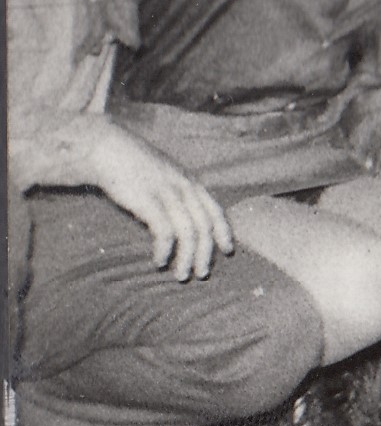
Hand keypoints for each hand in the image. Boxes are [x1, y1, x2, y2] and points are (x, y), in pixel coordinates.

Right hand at [87, 122, 232, 280]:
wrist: (108, 150)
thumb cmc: (133, 166)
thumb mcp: (164, 176)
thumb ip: (177, 192)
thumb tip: (184, 215)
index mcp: (191, 182)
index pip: (216, 211)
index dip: (224, 232)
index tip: (228, 251)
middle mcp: (185, 188)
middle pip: (205, 227)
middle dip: (206, 254)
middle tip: (201, 274)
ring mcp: (168, 195)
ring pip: (189, 233)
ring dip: (187, 258)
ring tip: (181, 275)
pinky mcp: (148, 202)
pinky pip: (165, 232)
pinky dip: (165, 250)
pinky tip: (159, 262)